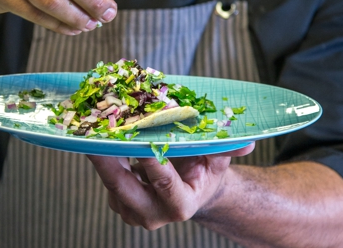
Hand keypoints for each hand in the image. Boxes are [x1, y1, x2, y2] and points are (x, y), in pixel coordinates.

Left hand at [87, 143, 254, 229]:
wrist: (190, 189)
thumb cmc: (204, 172)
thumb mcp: (217, 160)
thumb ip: (226, 150)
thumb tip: (248, 142)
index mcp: (181, 204)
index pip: (163, 182)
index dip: (149, 161)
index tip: (136, 139)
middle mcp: (154, 214)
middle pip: (124, 187)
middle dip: (107, 160)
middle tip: (94, 134)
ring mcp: (133, 212)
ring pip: (112, 182)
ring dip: (102, 156)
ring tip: (94, 127)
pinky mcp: (119, 204)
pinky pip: (107, 180)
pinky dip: (104, 158)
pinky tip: (101, 137)